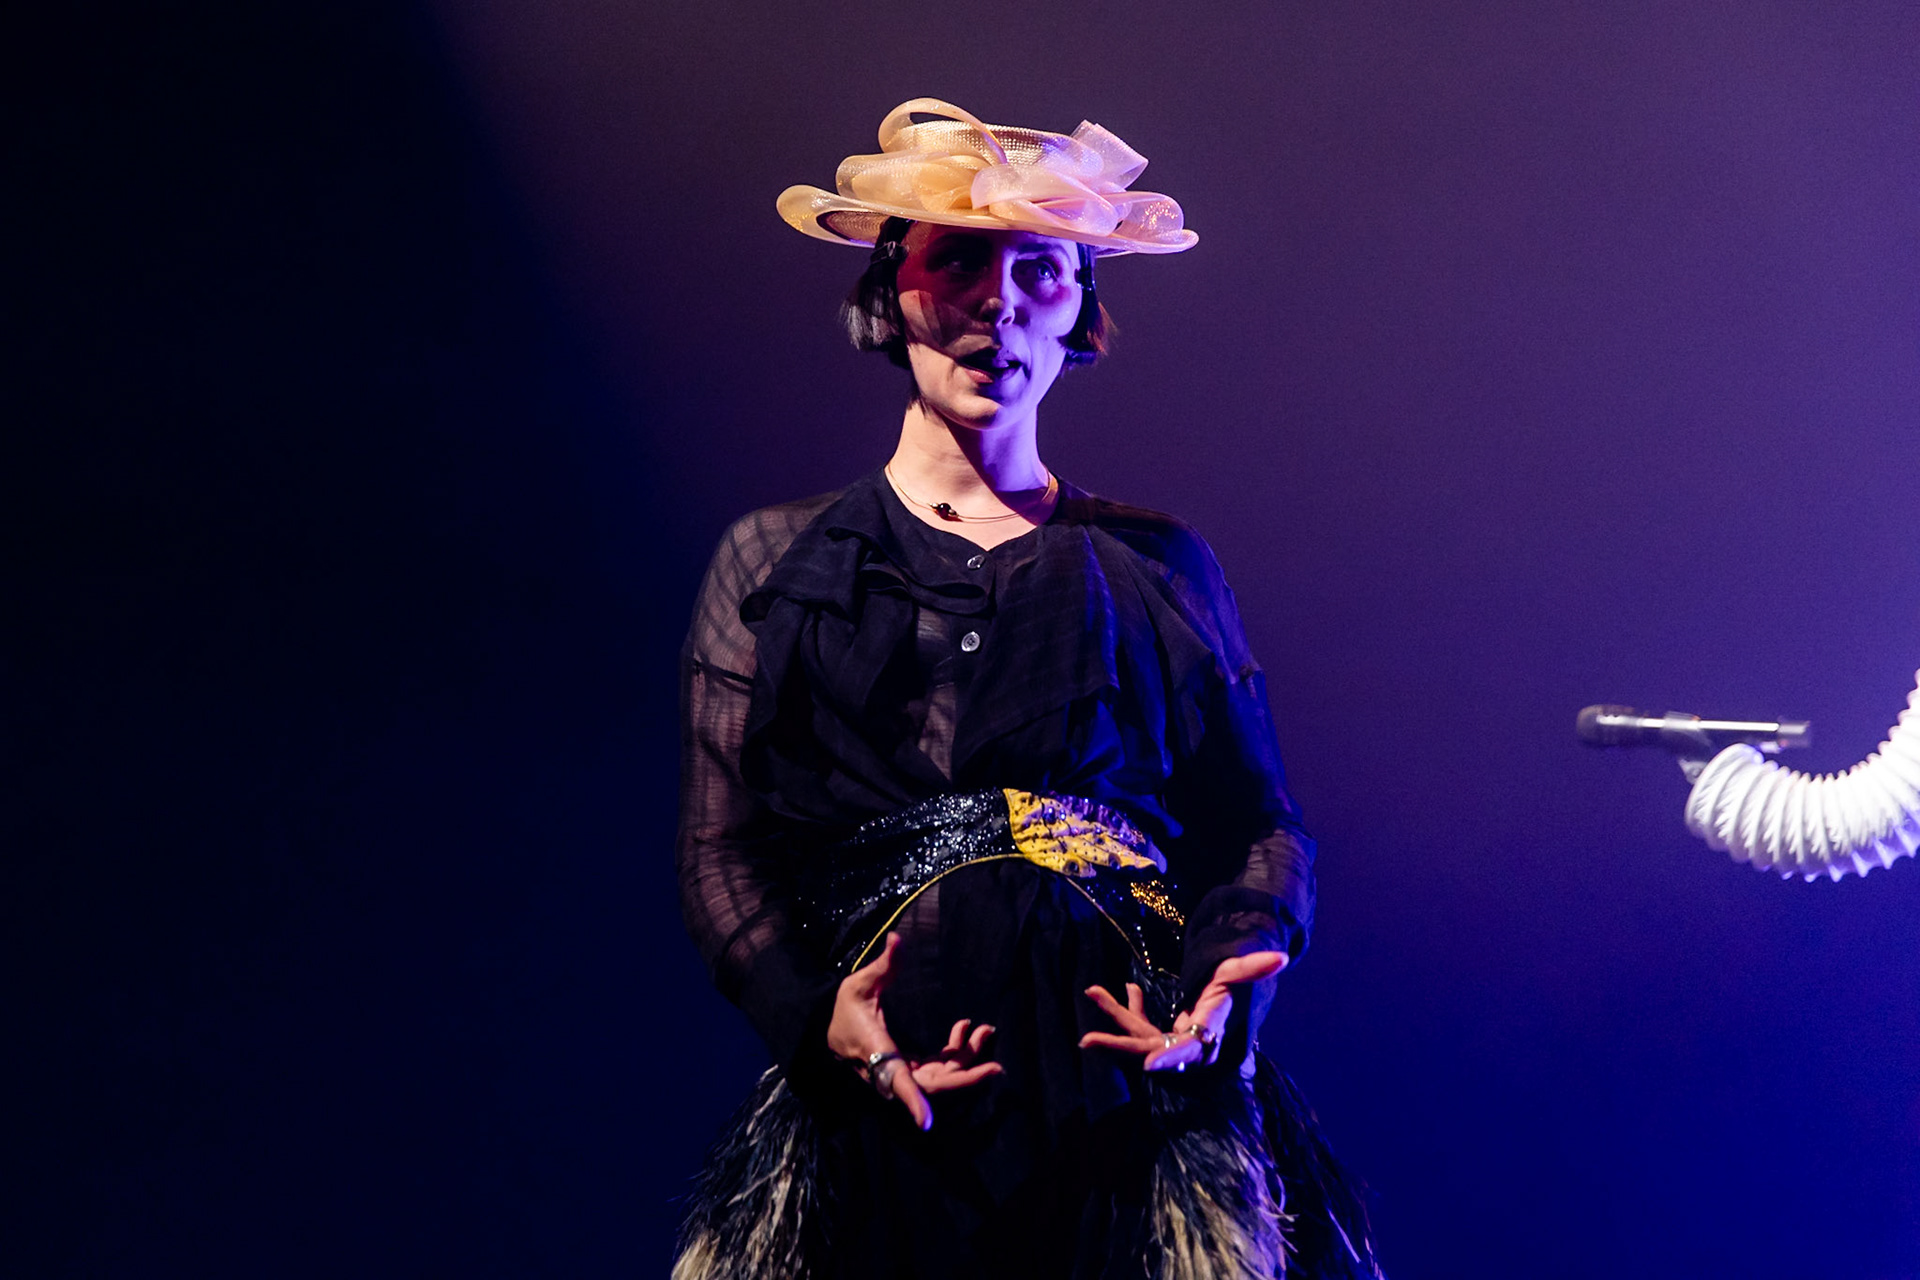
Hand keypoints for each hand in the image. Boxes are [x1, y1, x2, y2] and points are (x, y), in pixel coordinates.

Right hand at [826, 932, 1003, 1129]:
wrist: (828, 1027)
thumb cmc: (843, 1008)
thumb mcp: (858, 985)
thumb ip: (882, 966)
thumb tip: (897, 939)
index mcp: (878, 1052)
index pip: (897, 1081)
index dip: (913, 1101)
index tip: (928, 1122)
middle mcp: (891, 1070)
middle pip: (932, 1086)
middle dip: (966, 1076)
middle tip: (996, 1064)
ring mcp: (901, 1073)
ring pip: (939, 1077)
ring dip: (965, 1060)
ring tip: (984, 1031)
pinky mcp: (908, 1069)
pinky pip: (937, 1069)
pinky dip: (954, 1055)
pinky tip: (963, 1031)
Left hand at [1078, 951, 1287, 1072]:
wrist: (1227, 1005)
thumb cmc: (1232, 988)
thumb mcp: (1238, 974)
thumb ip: (1254, 967)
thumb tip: (1283, 957)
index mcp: (1208, 1034)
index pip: (1188, 1050)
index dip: (1169, 1058)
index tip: (1147, 1065)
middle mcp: (1186, 1046)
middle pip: (1150, 1051)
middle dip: (1119, 1046)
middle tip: (1086, 1041)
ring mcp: (1170, 1044)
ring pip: (1137, 1037)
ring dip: (1113, 1016)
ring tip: (1090, 991)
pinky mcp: (1160, 1038)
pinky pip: (1138, 1026)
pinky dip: (1126, 1008)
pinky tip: (1115, 990)